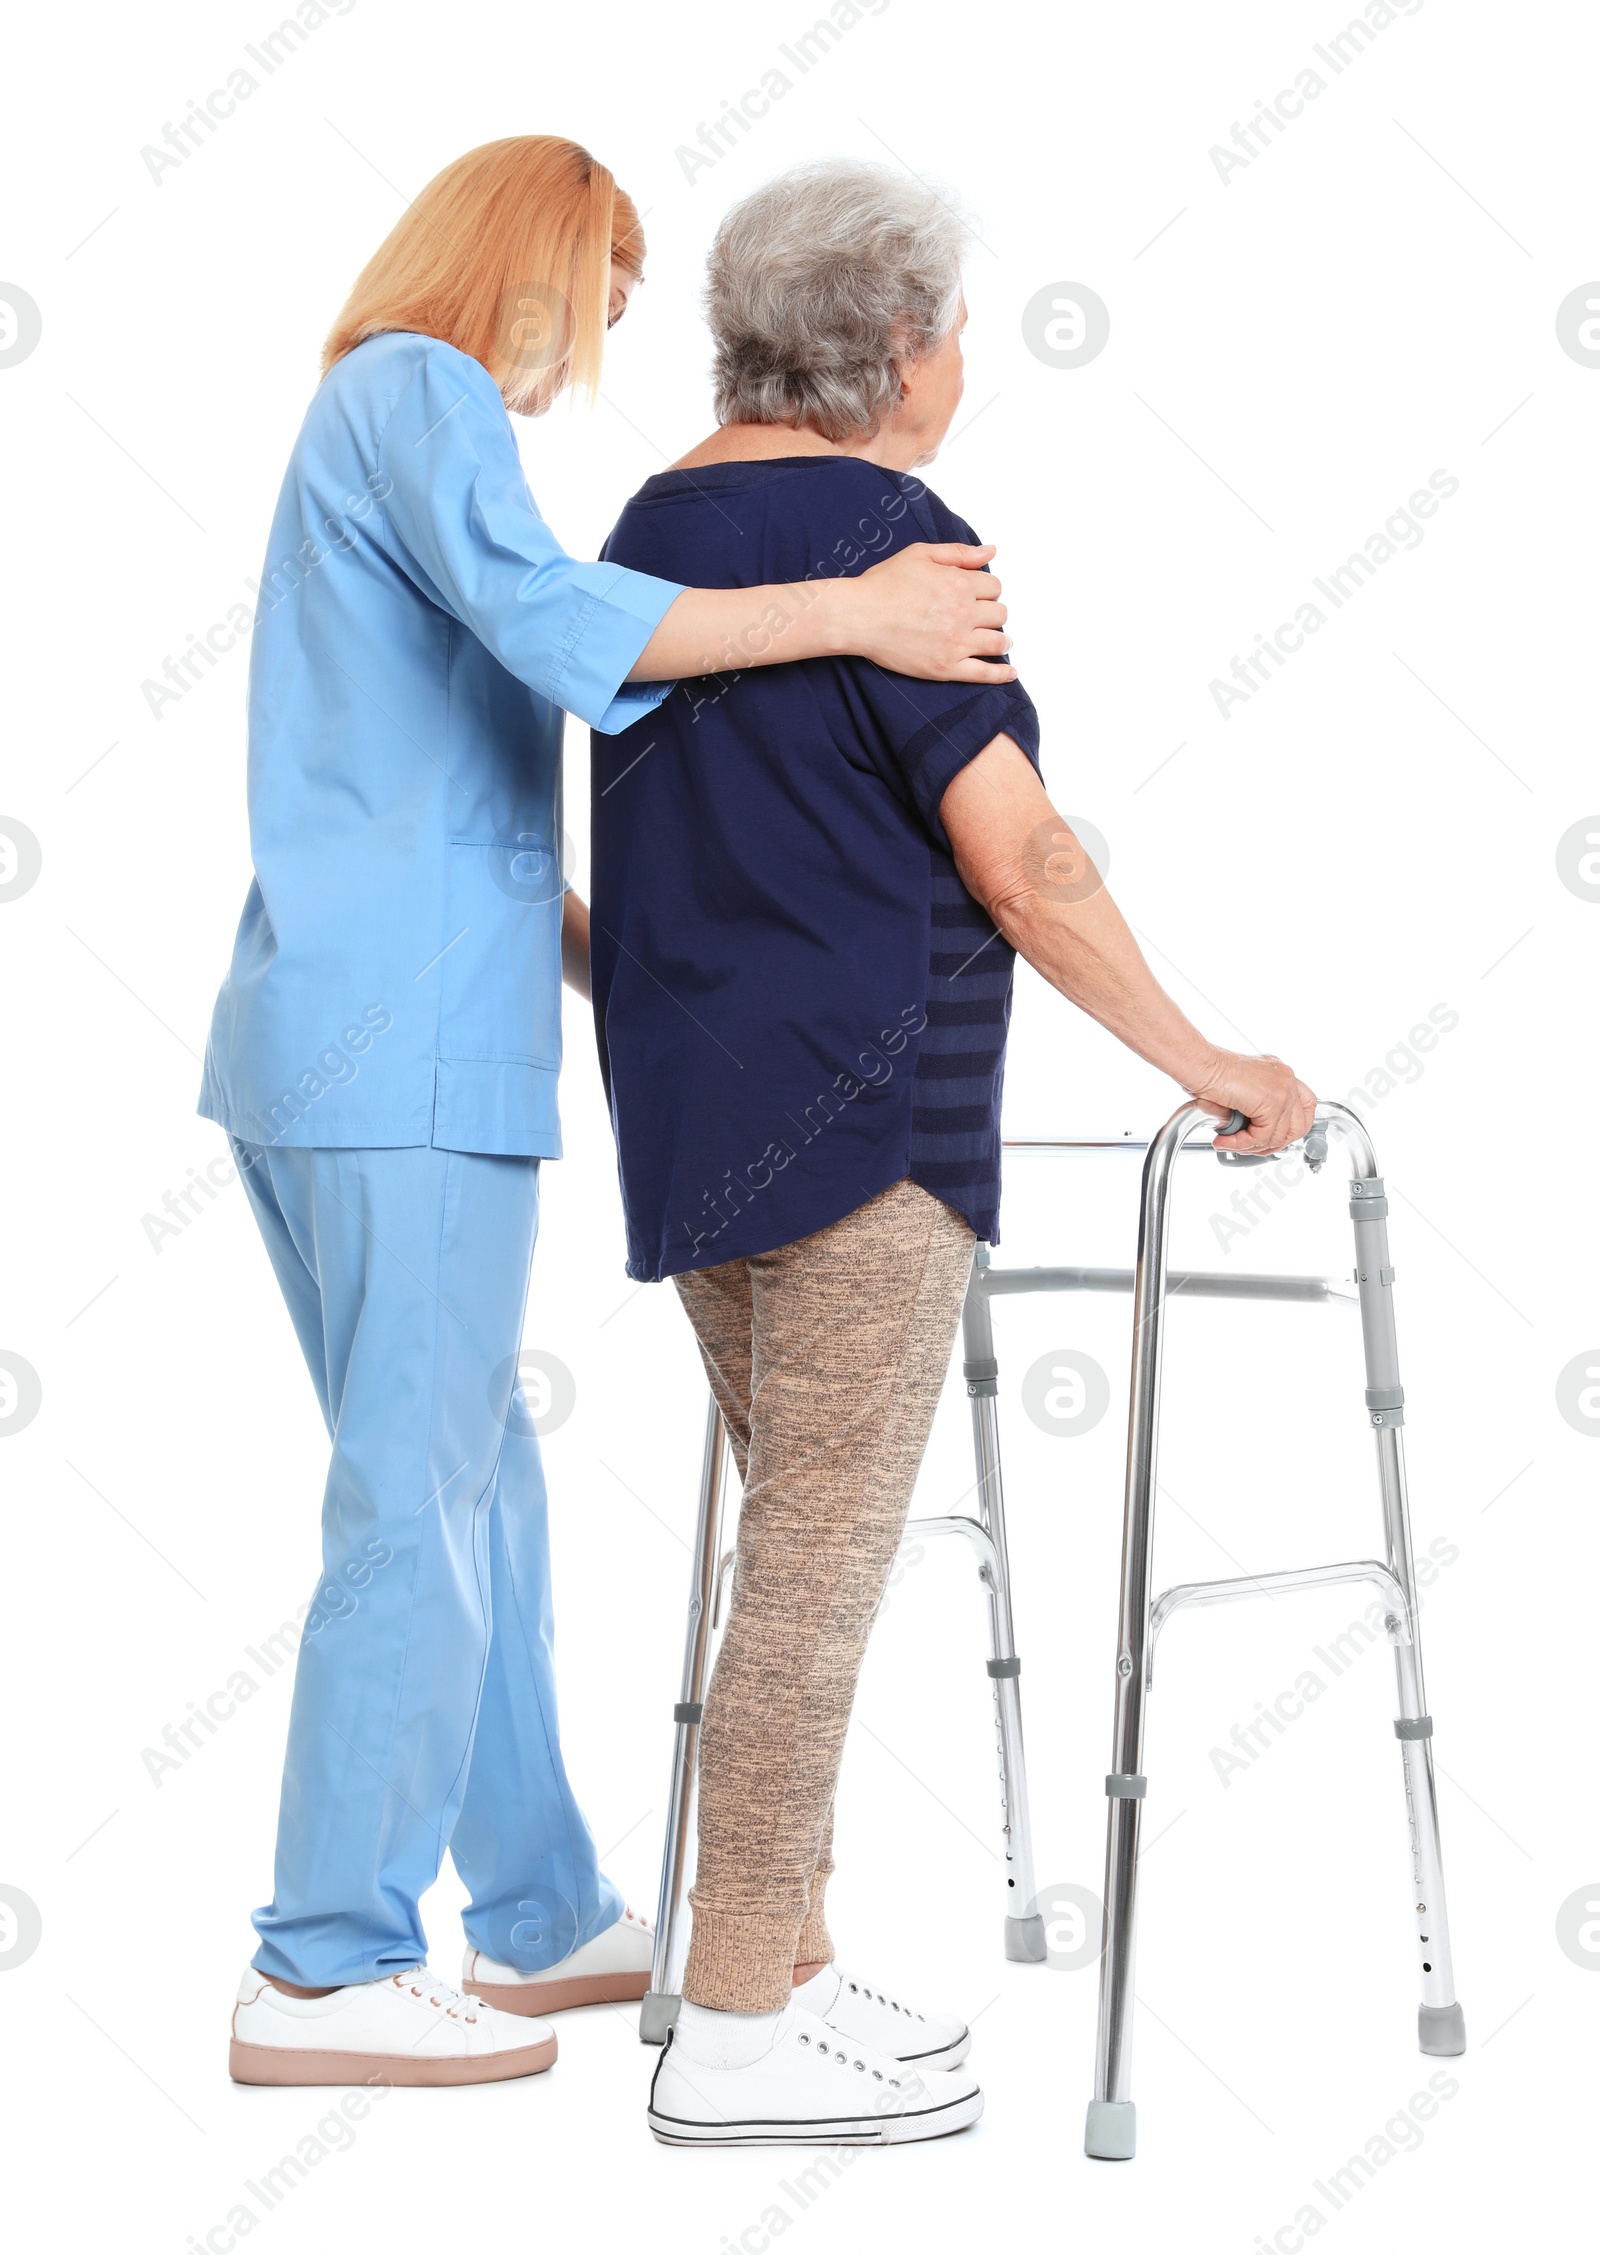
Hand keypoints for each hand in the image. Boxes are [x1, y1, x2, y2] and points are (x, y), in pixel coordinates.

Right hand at [839, 542, 1014, 682]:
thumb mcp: (921, 554)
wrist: (858, 616)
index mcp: (959, 584)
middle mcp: (963, 613)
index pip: (994, 586)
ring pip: (997, 642)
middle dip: (992, 612)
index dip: (986, 589)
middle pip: (999, 613)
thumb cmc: (883, 584)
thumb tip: (991, 550)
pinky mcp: (946, 667)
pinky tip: (1010, 672)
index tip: (977, 594)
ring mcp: (956, 643)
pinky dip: (1001, 674)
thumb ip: (959, 553)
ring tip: (998, 640)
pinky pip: (983, 673)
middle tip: (981, 616)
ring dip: (1001, 639)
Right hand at [1190, 1050, 1317, 1154]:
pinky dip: (1242, 1144)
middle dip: (1274, 1143)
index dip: (1291, 1128)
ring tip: (1229, 1143)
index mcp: (1280, 1075)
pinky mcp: (1272, 1101)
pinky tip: (1226, 1140)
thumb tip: (1256, 1137)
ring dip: (1252, 1146)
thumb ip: (1255, 1112)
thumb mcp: (1240, 1094)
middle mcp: (1286, 1079)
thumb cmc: (1209, 1074)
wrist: (1199, 1065)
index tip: (1271, 1138)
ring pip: (1279, 1136)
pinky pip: (1262, 1137)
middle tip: (1249, 1146)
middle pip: (1300, 1125)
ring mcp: (1283, 1089)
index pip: (1304, 1106)